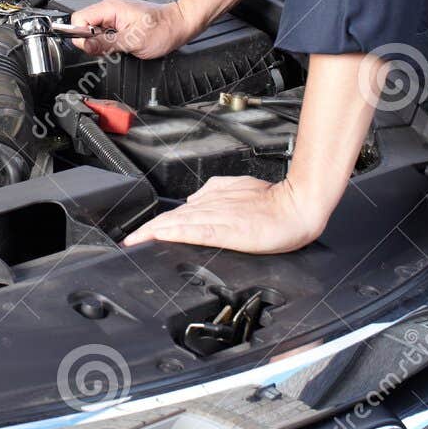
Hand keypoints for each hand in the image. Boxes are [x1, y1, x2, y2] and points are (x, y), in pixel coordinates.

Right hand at [69, 0, 193, 58]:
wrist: (179, 24)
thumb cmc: (162, 30)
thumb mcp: (132, 41)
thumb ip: (105, 43)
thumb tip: (84, 44)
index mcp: (110, 7)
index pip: (79, 19)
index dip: (81, 35)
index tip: (93, 46)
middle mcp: (110, 6)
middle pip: (85, 24)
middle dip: (93, 40)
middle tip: (112, 47)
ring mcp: (114, 12)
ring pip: (94, 29)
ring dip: (102, 41)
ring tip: (120, 44)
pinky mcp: (119, 18)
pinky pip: (104, 30)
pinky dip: (109, 39)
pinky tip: (122, 42)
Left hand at [121, 176, 328, 253]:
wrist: (298, 205)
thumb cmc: (274, 200)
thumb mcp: (239, 188)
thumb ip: (214, 192)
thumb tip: (192, 199)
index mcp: (213, 200)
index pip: (177, 213)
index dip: (155, 224)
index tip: (138, 233)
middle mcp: (212, 207)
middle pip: (172, 218)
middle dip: (148, 230)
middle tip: (129, 241)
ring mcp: (219, 217)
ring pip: (180, 223)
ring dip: (156, 232)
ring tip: (137, 240)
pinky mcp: (229, 229)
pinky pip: (197, 231)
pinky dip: (178, 233)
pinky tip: (164, 238)